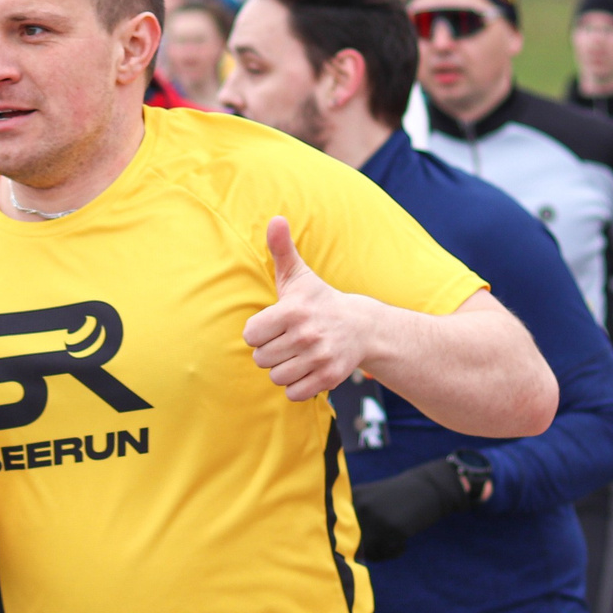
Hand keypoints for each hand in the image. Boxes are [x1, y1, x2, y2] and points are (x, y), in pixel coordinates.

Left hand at [243, 217, 369, 400]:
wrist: (362, 327)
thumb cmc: (320, 300)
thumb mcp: (299, 275)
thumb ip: (281, 249)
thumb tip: (275, 219)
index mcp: (293, 311)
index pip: (250, 335)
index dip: (259, 331)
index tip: (275, 324)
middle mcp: (306, 335)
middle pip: (260, 359)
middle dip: (271, 351)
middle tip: (288, 339)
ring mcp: (319, 358)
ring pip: (275, 377)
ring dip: (283, 368)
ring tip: (297, 353)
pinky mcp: (329, 378)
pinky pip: (293, 393)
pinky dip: (296, 385)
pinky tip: (307, 368)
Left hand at [350, 456, 486, 563]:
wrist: (428, 488)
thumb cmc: (398, 497)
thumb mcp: (369, 498)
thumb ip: (354, 521)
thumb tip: (347, 555)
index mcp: (350, 498)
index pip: (336, 531)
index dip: (346, 544)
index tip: (357, 547)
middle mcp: (359, 507)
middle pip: (350, 544)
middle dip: (364, 551)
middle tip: (382, 546)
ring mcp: (375, 518)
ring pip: (365, 551)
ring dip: (379, 554)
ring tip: (393, 543)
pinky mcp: (392, 530)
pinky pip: (385, 553)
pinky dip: (394, 552)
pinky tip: (404, 543)